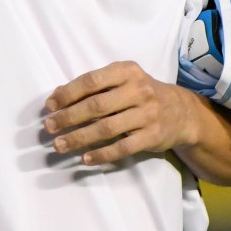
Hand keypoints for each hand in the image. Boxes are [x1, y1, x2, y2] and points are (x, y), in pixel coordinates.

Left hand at [44, 60, 198, 165]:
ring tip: (60, 145)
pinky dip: (102, 155)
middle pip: (97, 105)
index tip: (49, 105)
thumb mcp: (123, 80)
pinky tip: (85, 158)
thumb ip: (94, 85)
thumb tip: (57, 94)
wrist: (182, 112)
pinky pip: (122, 148)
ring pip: (107, 128)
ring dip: (79, 138)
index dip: (68, 93)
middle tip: (49, 127)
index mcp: (127, 71)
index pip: (92, 81)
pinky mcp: (152, 137)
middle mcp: (138, 90)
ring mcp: (147, 114)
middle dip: (69, 117)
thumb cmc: (142, 94)